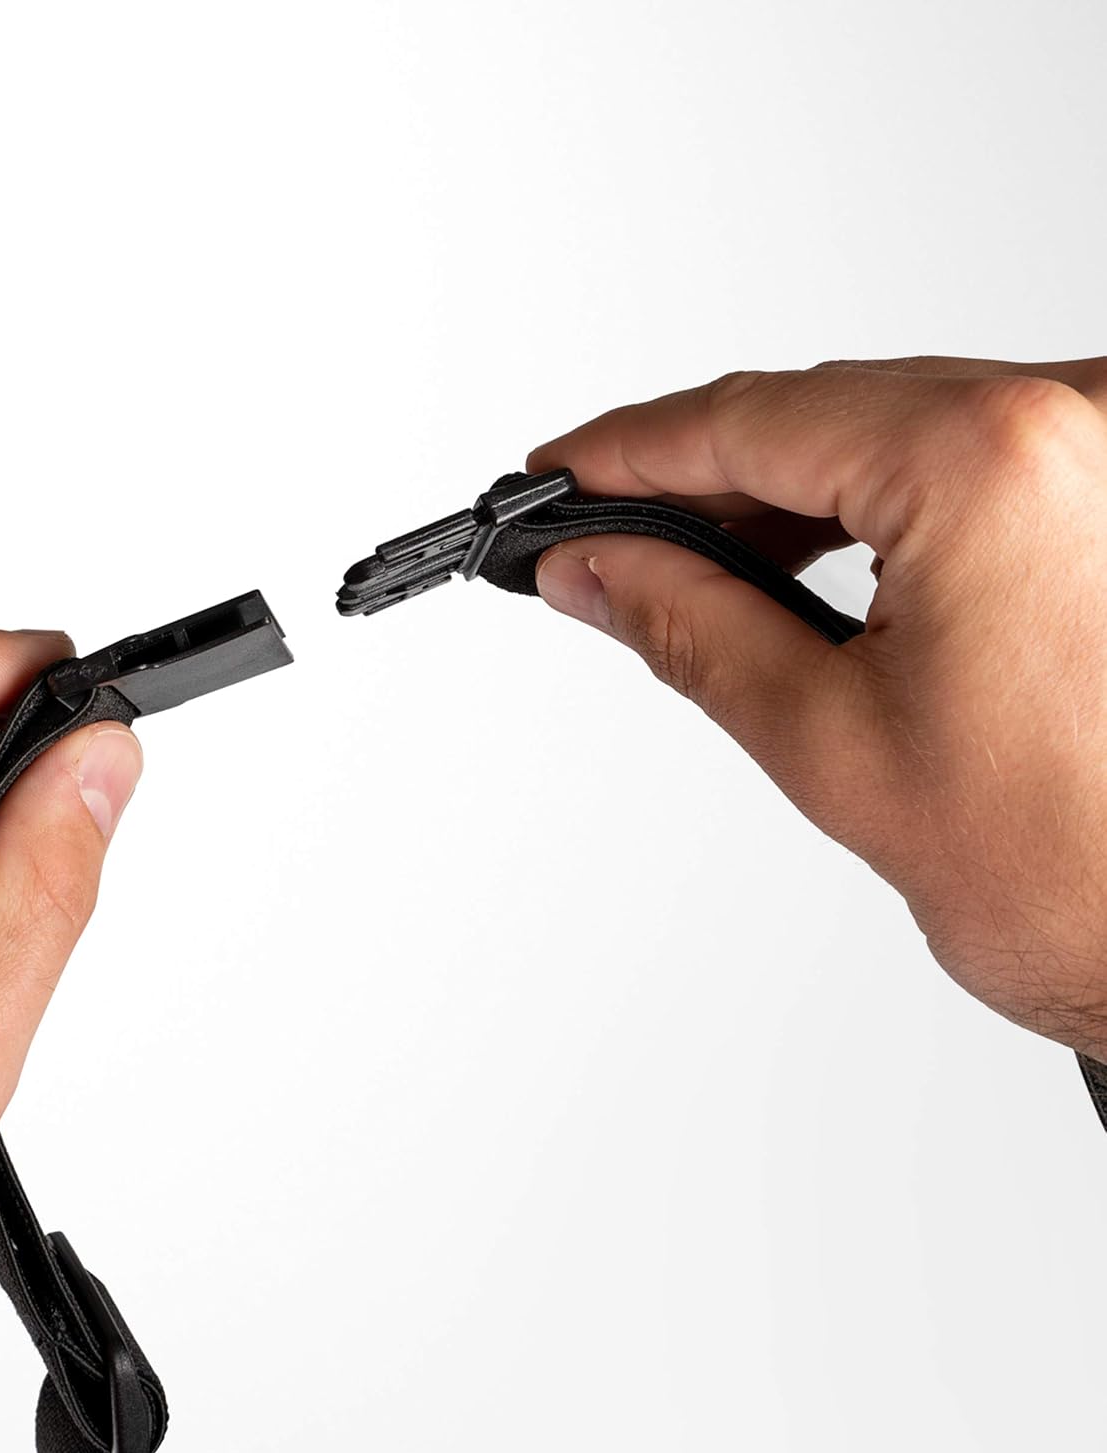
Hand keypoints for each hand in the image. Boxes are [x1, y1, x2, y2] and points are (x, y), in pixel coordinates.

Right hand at [529, 356, 1106, 1057]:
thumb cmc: (1089, 878)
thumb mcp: (835, 745)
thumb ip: (692, 627)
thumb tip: (595, 570)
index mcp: (994, 467)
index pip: (756, 421)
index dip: (630, 450)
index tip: (560, 477)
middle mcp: (1081, 422)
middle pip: (827, 410)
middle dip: (697, 474)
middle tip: (598, 529)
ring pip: (900, 426)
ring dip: (783, 489)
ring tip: (683, 557)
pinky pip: (975, 454)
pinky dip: (878, 497)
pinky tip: (805, 547)